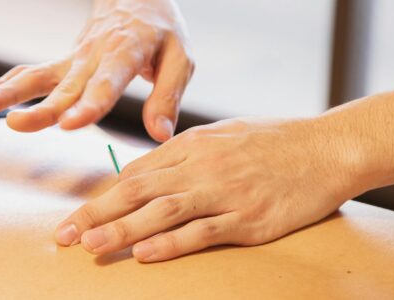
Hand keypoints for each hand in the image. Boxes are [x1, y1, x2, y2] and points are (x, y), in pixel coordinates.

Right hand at [0, 0, 193, 141]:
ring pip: (39, 76)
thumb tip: (161, 135)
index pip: (106, 83)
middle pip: (66, 86)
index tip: (71, 124)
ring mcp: (74, 59)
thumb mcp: (180, 58)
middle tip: (17, 123)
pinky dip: (7, 84)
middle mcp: (94, 56)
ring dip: (9, 91)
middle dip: (42, 107)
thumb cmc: (162, 33)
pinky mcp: (63, 63)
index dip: (89, 104)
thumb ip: (168, 97)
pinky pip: (32, 73)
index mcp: (126, 53)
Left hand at [54, 117, 370, 261]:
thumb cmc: (275, 141)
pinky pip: (204, 232)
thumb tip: (147, 172)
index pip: (138, 172)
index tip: (79, 214)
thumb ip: (186, 151)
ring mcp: (227, 193)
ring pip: (164, 212)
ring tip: (91, 246)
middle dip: (98, 213)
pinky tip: (146, 254)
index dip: (104, 195)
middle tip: (66, 234)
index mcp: (195, 144)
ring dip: (124, 230)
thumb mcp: (225, 133)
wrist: (327, 148)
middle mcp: (204, 166)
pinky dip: (172, 243)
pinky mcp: (249, 218)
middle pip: (140, 191)